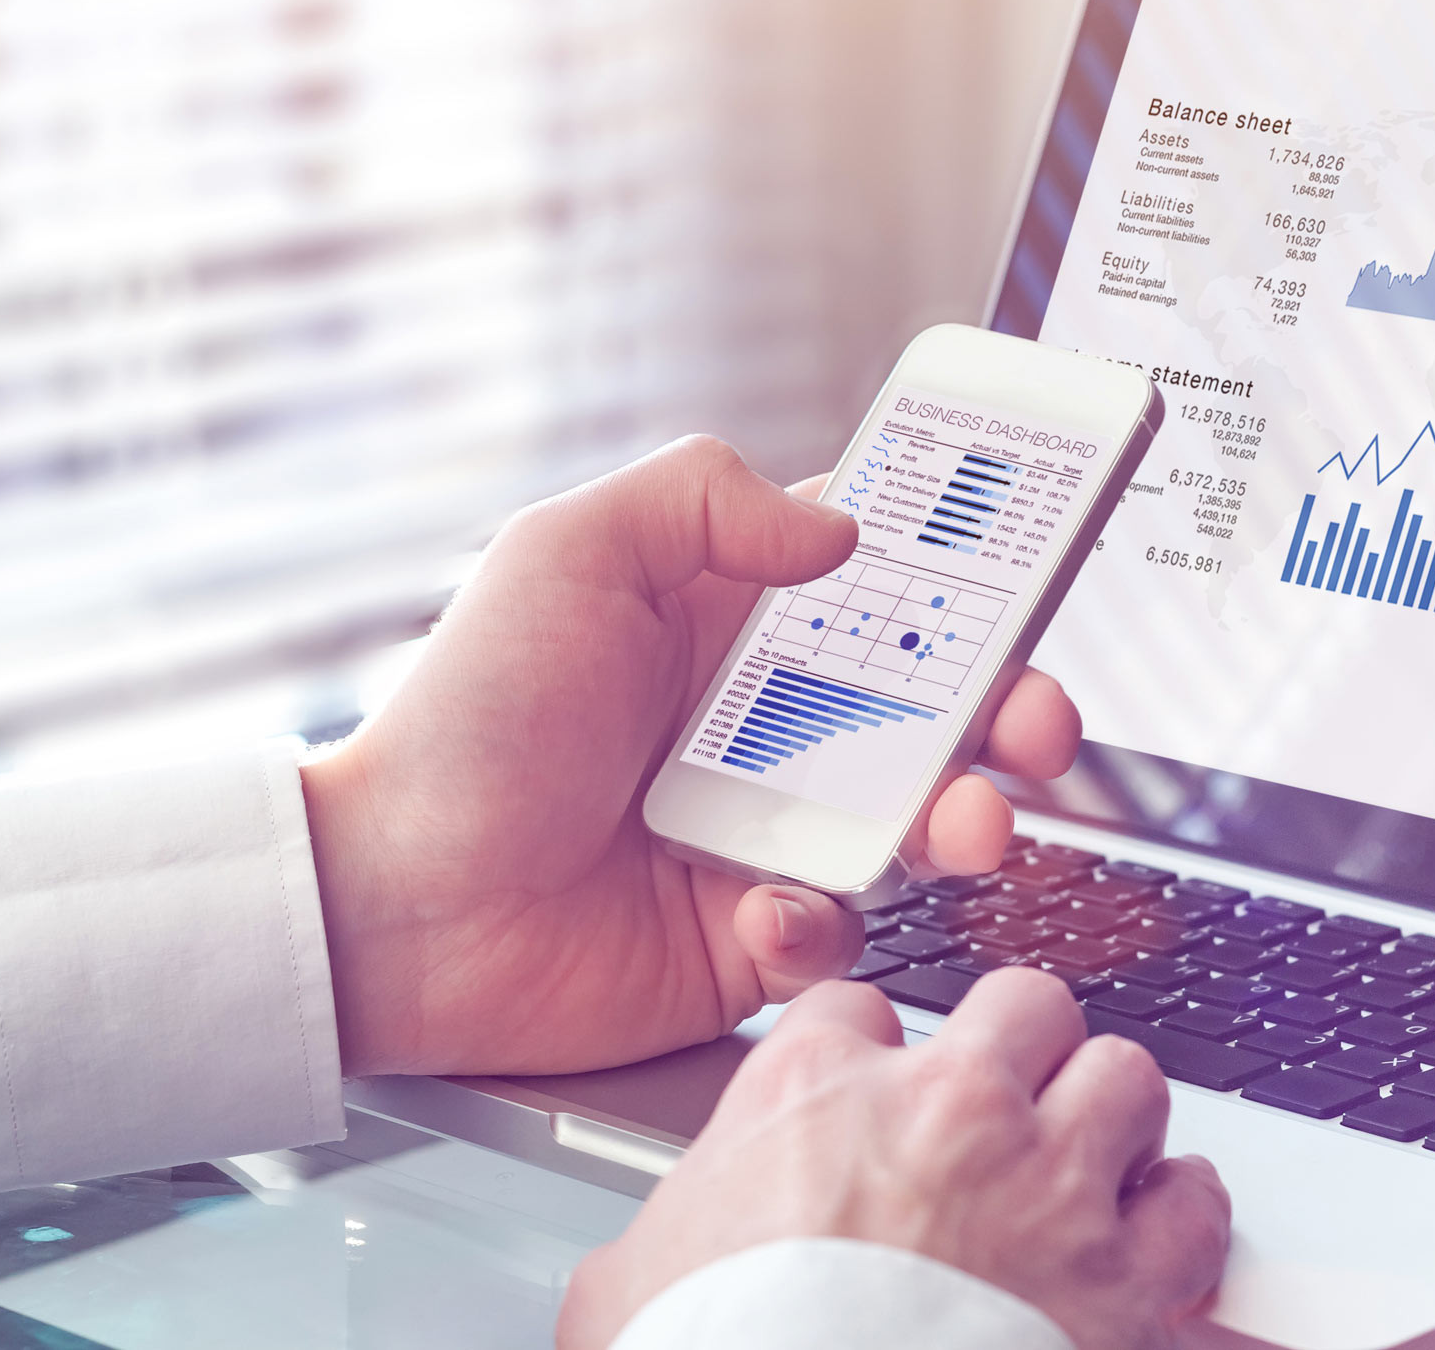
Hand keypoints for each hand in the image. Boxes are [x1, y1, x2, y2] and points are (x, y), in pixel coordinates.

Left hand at [297, 435, 1082, 1074]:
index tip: (1030, 566)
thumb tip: (842, 526)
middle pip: (936, 701)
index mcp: (729, 620)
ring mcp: (766, 828)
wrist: (396, 908)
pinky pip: (839, 931)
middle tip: (1038, 724)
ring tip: (965, 828)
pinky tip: (768, 912)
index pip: (880, 576)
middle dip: (1012, 706)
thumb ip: (702, 500)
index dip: (964, 570)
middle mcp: (765, 721)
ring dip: (964, 819)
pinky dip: (823, 923)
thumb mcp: (567, 555)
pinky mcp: (751, 934)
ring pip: (916, 820)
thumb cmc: (467, 722)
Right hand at [558, 967, 1231, 1349]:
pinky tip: (1154, 1236)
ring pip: (1125, 1075)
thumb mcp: (634, 1278)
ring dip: (1110, 1116)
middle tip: (1006, 1103)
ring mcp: (1045, 1186)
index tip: (878, 1096)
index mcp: (815, 1091)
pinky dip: (1181, 1216)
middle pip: (1022, 1004)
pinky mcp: (1122, 1282)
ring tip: (1089, 1160)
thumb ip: (677, 1222)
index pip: (861, 1006)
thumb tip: (665, 1249)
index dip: (873, 1054)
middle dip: (1020, 1049)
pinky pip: (1193, 1203)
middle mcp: (945, 1111)